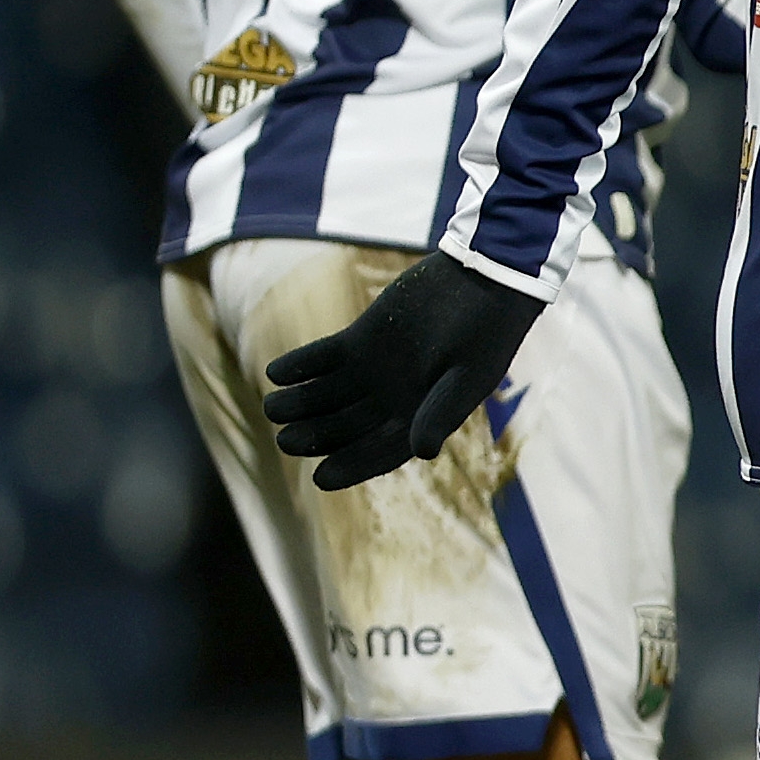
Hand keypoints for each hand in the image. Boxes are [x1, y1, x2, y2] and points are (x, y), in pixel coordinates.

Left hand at [260, 252, 545, 490]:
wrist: (483, 281)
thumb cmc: (486, 334)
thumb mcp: (469, 378)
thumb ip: (442, 412)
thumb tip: (422, 452)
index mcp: (420, 418)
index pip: (379, 452)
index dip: (350, 466)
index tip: (320, 478)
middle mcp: (392, 400)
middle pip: (344, 427)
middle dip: (315, 436)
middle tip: (287, 441)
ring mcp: (373, 370)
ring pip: (327, 395)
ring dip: (299, 403)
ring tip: (273, 408)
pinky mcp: (360, 339)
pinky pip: (323, 357)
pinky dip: (300, 365)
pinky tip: (276, 373)